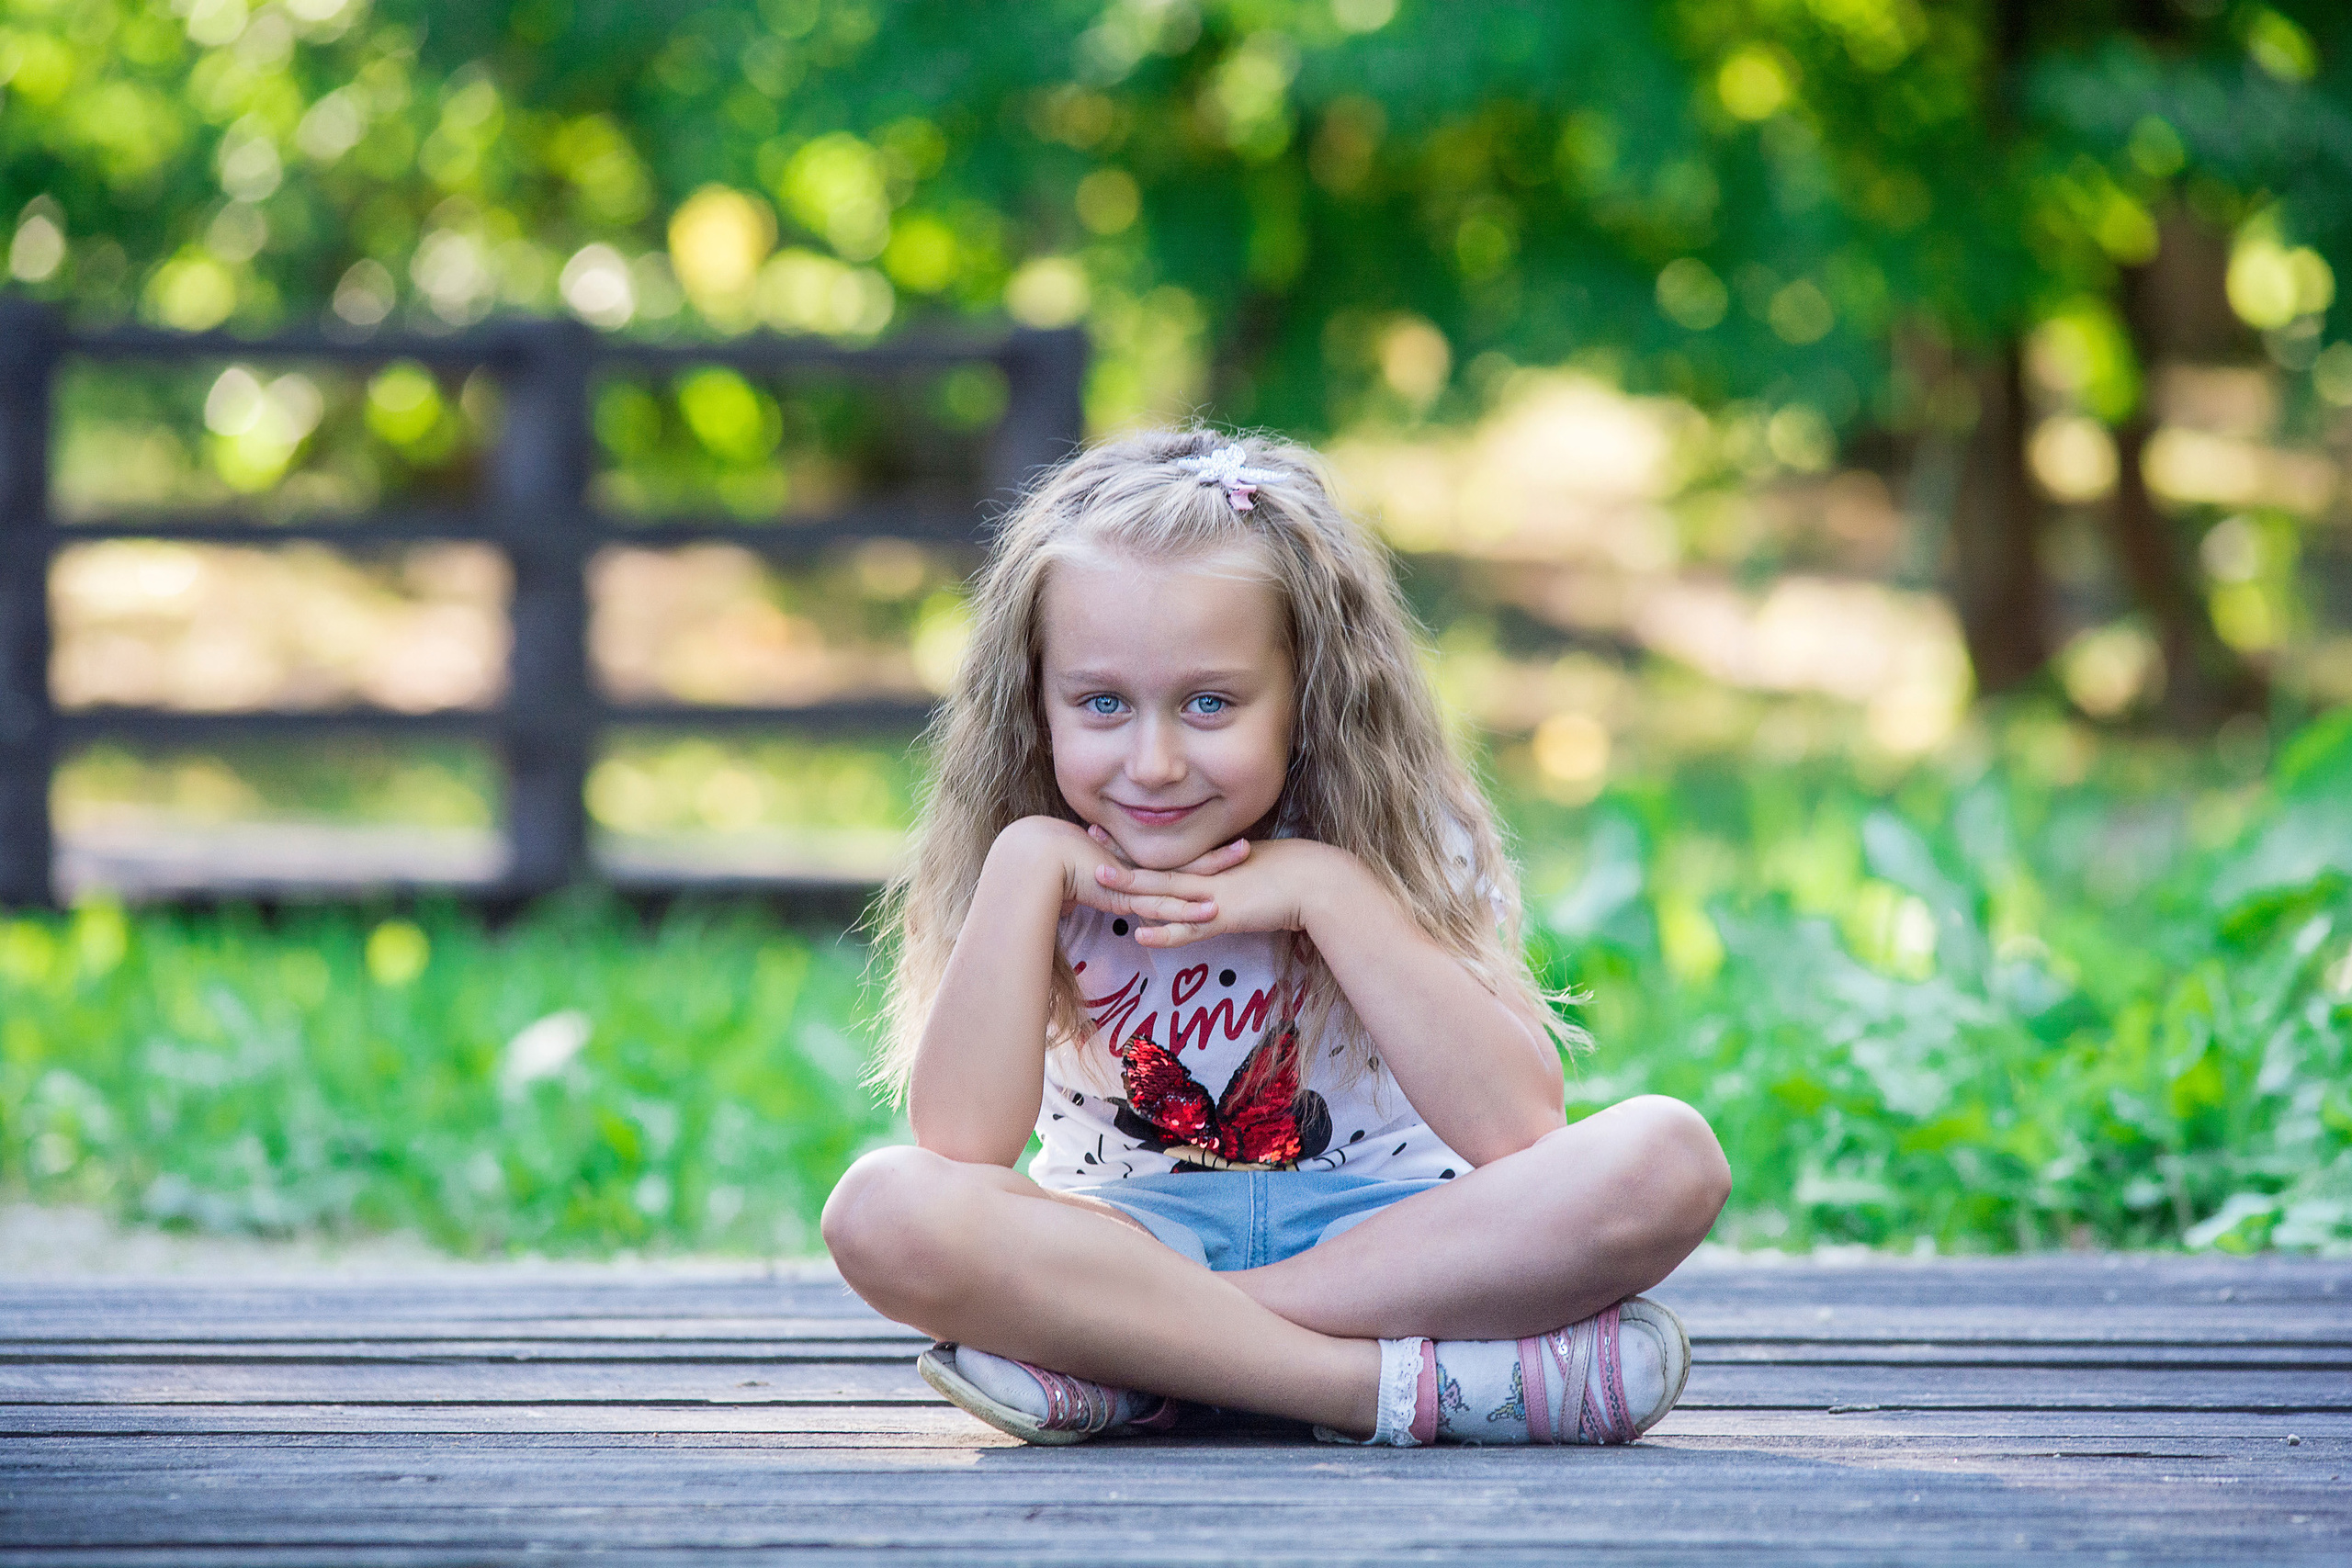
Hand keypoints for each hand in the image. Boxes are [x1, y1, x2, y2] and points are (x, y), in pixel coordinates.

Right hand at [991, 816, 1238, 929]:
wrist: (1030, 862)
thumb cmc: (1044, 869)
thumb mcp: (1072, 882)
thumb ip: (1083, 890)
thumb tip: (1078, 896)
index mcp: (1127, 865)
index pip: (1168, 862)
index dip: (1194, 858)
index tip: (1218, 851)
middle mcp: (1133, 868)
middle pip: (1183, 863)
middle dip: (1214, 857)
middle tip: (1247, 846)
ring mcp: (1130, 879)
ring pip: (1179, 879)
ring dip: (1212, 874)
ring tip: (1242, 863)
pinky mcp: (1123, 894)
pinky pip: (1160, 904)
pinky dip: (1185, 911)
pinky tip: (1211, 913)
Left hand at [1087, 827, 1350, 947]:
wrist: (1315, 882)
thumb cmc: (1290, 875)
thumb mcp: (1249, 871)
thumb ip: (1226, 874)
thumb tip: (1212, 884)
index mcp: (1210, 863)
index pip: (1163, 855)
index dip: (1133, 845)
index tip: (1106, 832)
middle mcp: (1206, 876)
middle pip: (1155, 866)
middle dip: (1120, 855)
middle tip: (1088, 838)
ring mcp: (1213, 896)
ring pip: (1164, 894)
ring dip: (1131, 887)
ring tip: (1100, 879)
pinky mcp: (1225, 916)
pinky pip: (1189, 929)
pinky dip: (1164, 932)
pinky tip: (1140, 933)